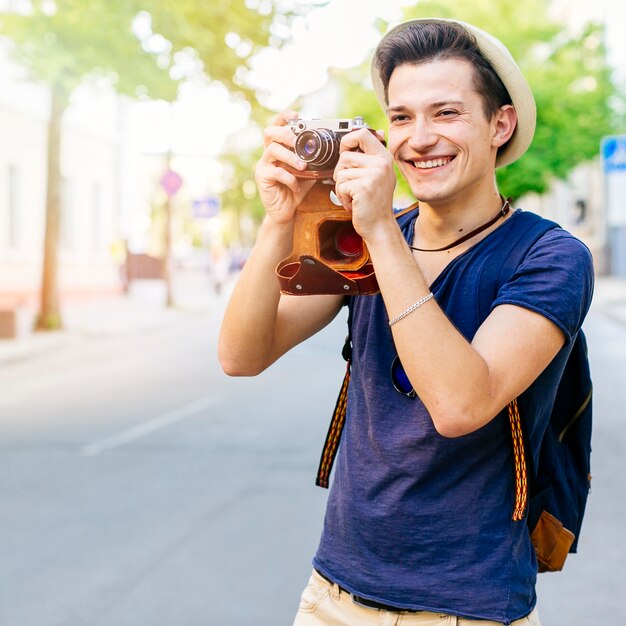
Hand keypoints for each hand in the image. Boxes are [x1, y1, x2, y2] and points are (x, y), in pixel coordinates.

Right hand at [255, 110, 315, 225]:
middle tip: (298, 143)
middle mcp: (268, 154)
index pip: (277, 126)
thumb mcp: (308, 172)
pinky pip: (276, 172)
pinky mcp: (262, 178)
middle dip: (285, 134)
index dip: (284, 117)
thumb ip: (314, 161)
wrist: (286, 211)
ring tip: (303, 167)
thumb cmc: (296, 190)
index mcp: (279, 149)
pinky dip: (289, 178)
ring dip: (290, 157)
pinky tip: (295, 186)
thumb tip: (332, 151)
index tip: (296, 116)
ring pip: (272, 150)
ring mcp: (264, 165)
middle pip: (269, 132)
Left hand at [333, 128, 396, 238]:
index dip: (347, 140)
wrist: (379, 225)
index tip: (344, 152)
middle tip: (350, 186)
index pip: (362, 133)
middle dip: (340, 172)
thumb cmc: (374, 202)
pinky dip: (342, 198)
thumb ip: (371, 157)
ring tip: (354, 196)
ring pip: (340, 173)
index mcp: (384, 157)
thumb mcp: (378, 175)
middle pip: (345, 156)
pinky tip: (354, 203)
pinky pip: (340, 186)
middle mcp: (381, 163)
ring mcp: (373, 175)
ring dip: (341, 188)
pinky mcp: (363, 187)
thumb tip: (372, 133)